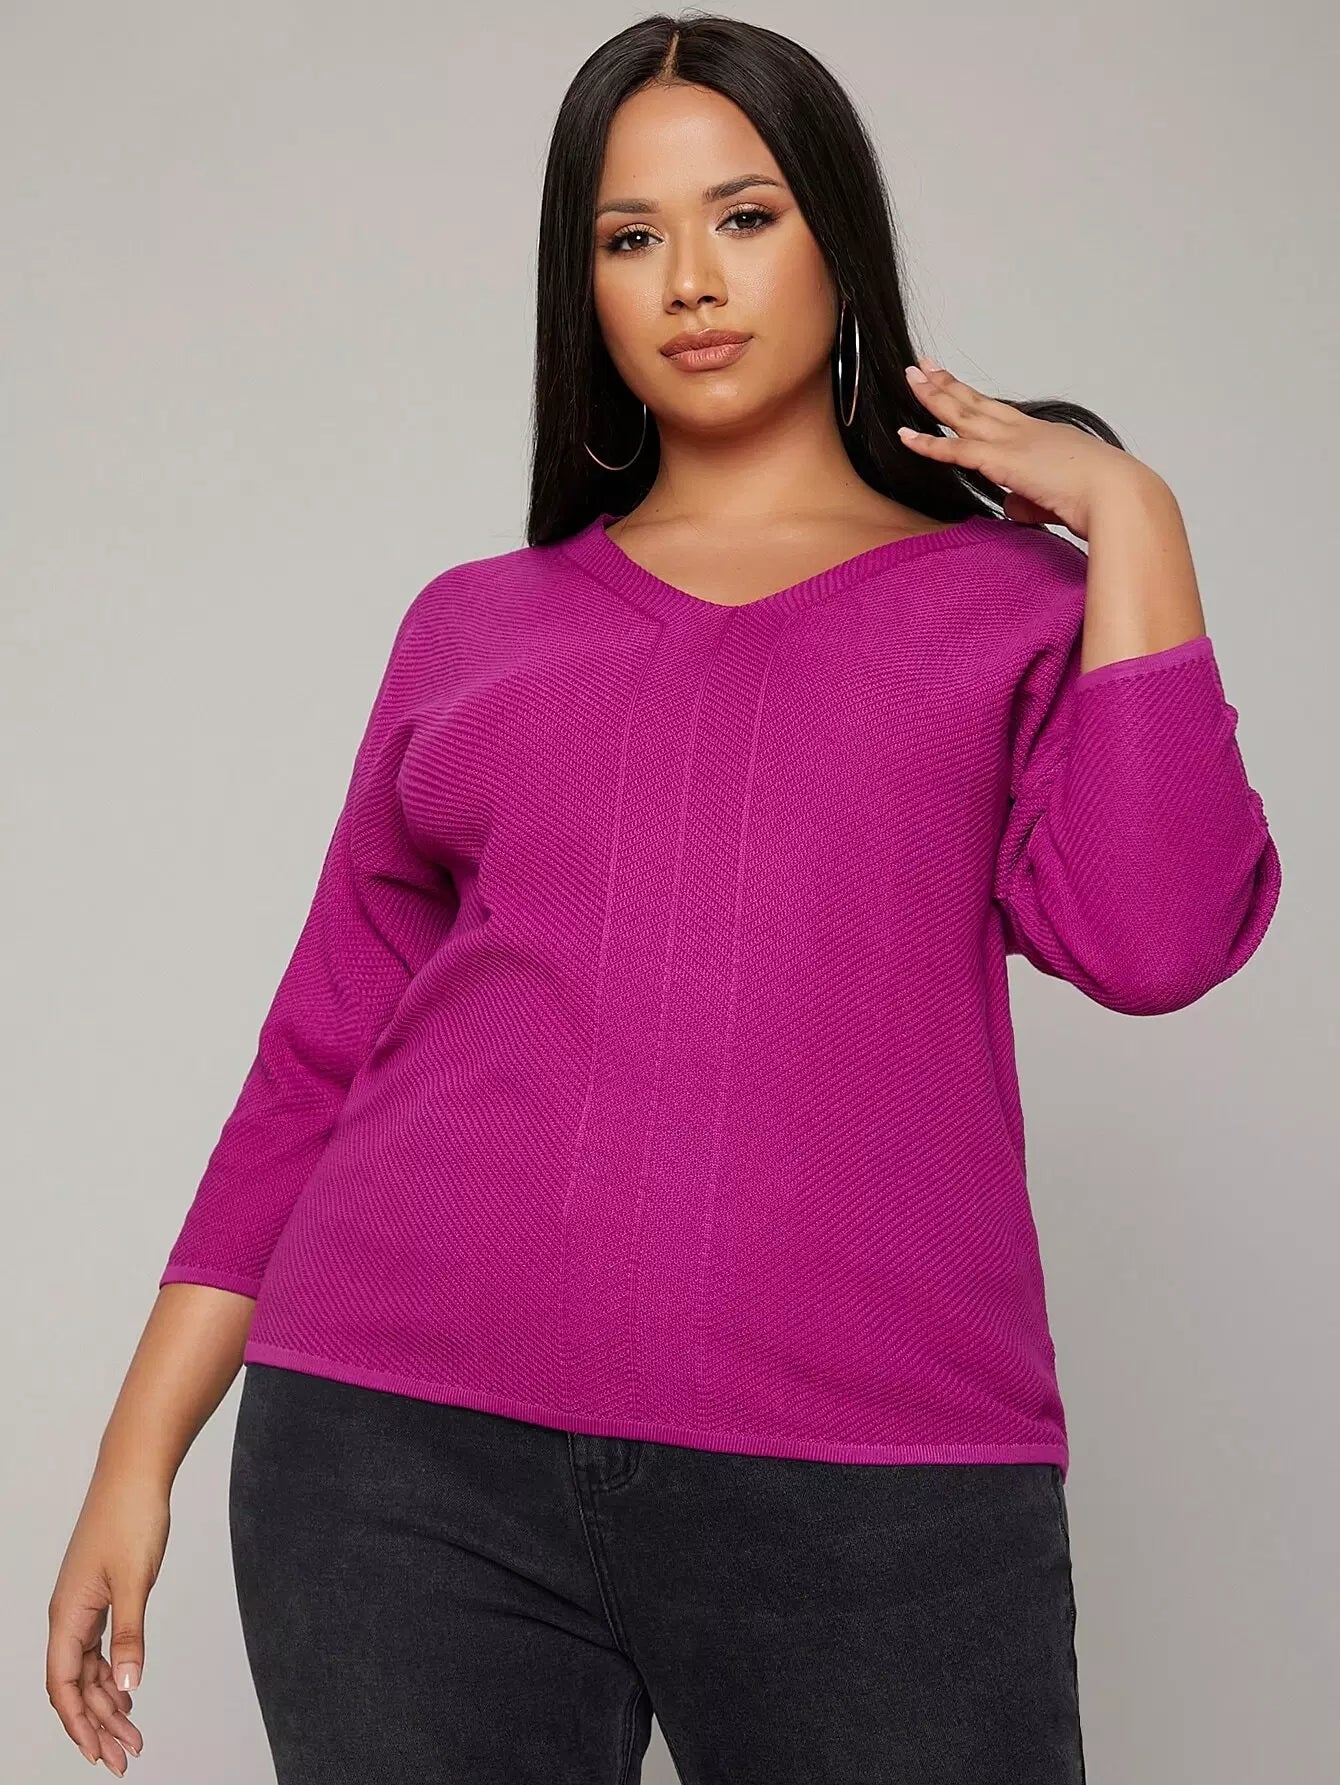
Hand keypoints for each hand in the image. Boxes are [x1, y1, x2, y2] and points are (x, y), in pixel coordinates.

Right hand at [47, 1470, 165, 1771]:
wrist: (135, 1473)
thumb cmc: (131, 1517)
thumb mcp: (136, 1581)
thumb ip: (130, 1636)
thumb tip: (127, 1688)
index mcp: (67, 1615)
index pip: (63, 1687)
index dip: (80, 1725)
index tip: (100, 1756)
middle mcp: (68, 1615)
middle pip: (75, 1685)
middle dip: (98, 1724)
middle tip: (125, 1756)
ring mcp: (83, 1604)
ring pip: (87, 1669)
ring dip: (108, 1702)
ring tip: (133, 1733)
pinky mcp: (99, 1594)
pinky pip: (98, 1647)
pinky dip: (112, 1673)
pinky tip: (128, 1691)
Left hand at [898, 355, 1160, 539]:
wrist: (1117, 495)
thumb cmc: (1100, 500)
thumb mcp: (1059, 498)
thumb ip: (1029, 499)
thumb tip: (1011, 505)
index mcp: (1041, 436)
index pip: (998, 413)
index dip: (974, 399)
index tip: (958, 386)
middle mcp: (1025, 431)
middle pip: (977, 402)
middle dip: (948, 382)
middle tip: (924, 365)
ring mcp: (1013, 441)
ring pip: (963, 413)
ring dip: (933, 396)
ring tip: (910, 377)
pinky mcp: (1002, 460)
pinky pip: (956, 449)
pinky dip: (928, 443)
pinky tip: (906, 436)